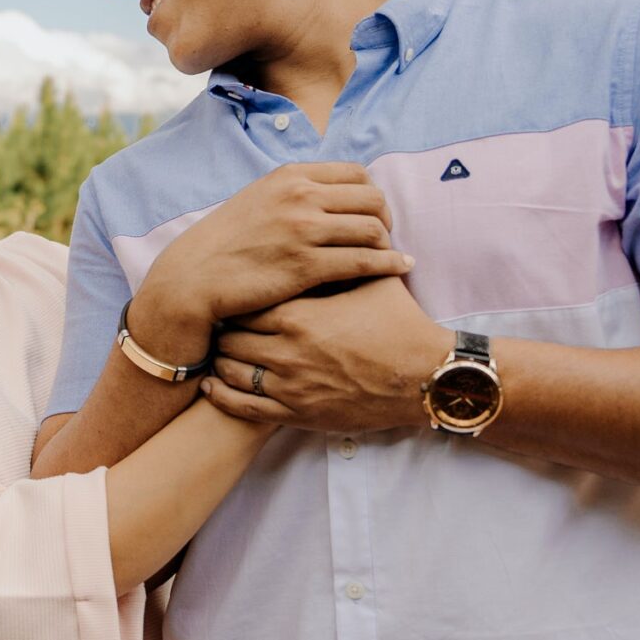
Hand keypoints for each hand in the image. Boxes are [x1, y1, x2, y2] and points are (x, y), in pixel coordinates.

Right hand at [140, 162, 414, 333]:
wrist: (192, 278)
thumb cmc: (223, 244)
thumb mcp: (256, 199)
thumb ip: (292, 192)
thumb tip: (328, 193)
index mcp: (289, 176)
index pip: (355, 173)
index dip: (372, 194)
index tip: (373, 214)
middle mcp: (299, 196)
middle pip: (371, 198)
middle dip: (386, 218)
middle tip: (385, 238)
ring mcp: (303, 230)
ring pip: (372, 229)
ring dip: (388, 243)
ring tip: (389, 256)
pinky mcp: (306, 266)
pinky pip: (365, 261)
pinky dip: (389, 264)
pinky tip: (400, 269)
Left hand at [201, 276, 453, 434]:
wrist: (426, 378)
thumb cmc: (400, 326)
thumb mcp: (373, 283)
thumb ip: (346, 257)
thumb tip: (337, 225)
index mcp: (300, 315)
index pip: (247, 303)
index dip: (239, 299)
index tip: (237, 293)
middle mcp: (287, 351)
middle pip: (232, 337)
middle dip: (227, 330)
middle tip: (223, 322)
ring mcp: (289, 386)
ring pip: (230, 371)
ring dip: (222, 362)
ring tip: (219, 352)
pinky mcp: (296, 414)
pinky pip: (242, 407)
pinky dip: (222, 395)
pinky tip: (213, 386)